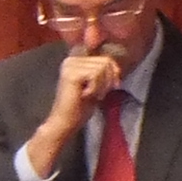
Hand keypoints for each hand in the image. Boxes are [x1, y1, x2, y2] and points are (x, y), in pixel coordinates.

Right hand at [26, 51, 123, 178]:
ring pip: (102, 67)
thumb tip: (116, 67)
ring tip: (92, 95)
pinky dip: (96, 87)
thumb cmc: (80, 108)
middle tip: (100, 94)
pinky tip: (85, 95)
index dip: (114, 71)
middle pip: (105, 61)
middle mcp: (71, 60)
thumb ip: (103, 74)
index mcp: (76, 61)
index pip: (105, 58)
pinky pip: (95, 74)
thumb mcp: (96, 86)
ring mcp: (70, 65)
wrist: (66, 122)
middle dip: (108, 79)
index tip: (114, 85)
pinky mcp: (72, 74)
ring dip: (101, 85)